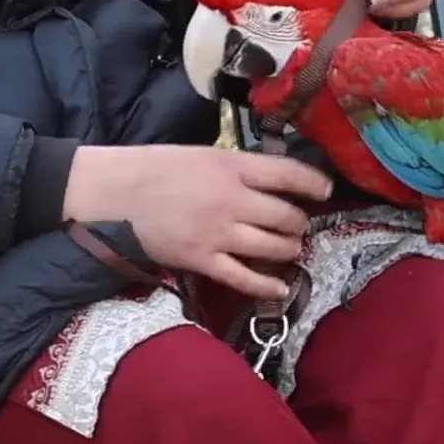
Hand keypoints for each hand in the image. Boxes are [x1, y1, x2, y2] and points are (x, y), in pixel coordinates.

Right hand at [62, 145, 331, 299]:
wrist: (117, 193)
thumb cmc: (159, 168)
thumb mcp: (205, 155)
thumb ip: (240, 169)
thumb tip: (275, 180)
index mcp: (233, 167)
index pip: (288, 174)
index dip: (314, 184)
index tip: (325, 192)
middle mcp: (232, 200)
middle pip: (286, 216)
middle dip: (299, 224)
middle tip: (298, 225)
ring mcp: (218, 233)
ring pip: (273, 247)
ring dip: (288, 250)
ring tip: (290, 249)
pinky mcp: (202, 260)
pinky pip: (244, 278)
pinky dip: (267, 285)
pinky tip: (280, 288)